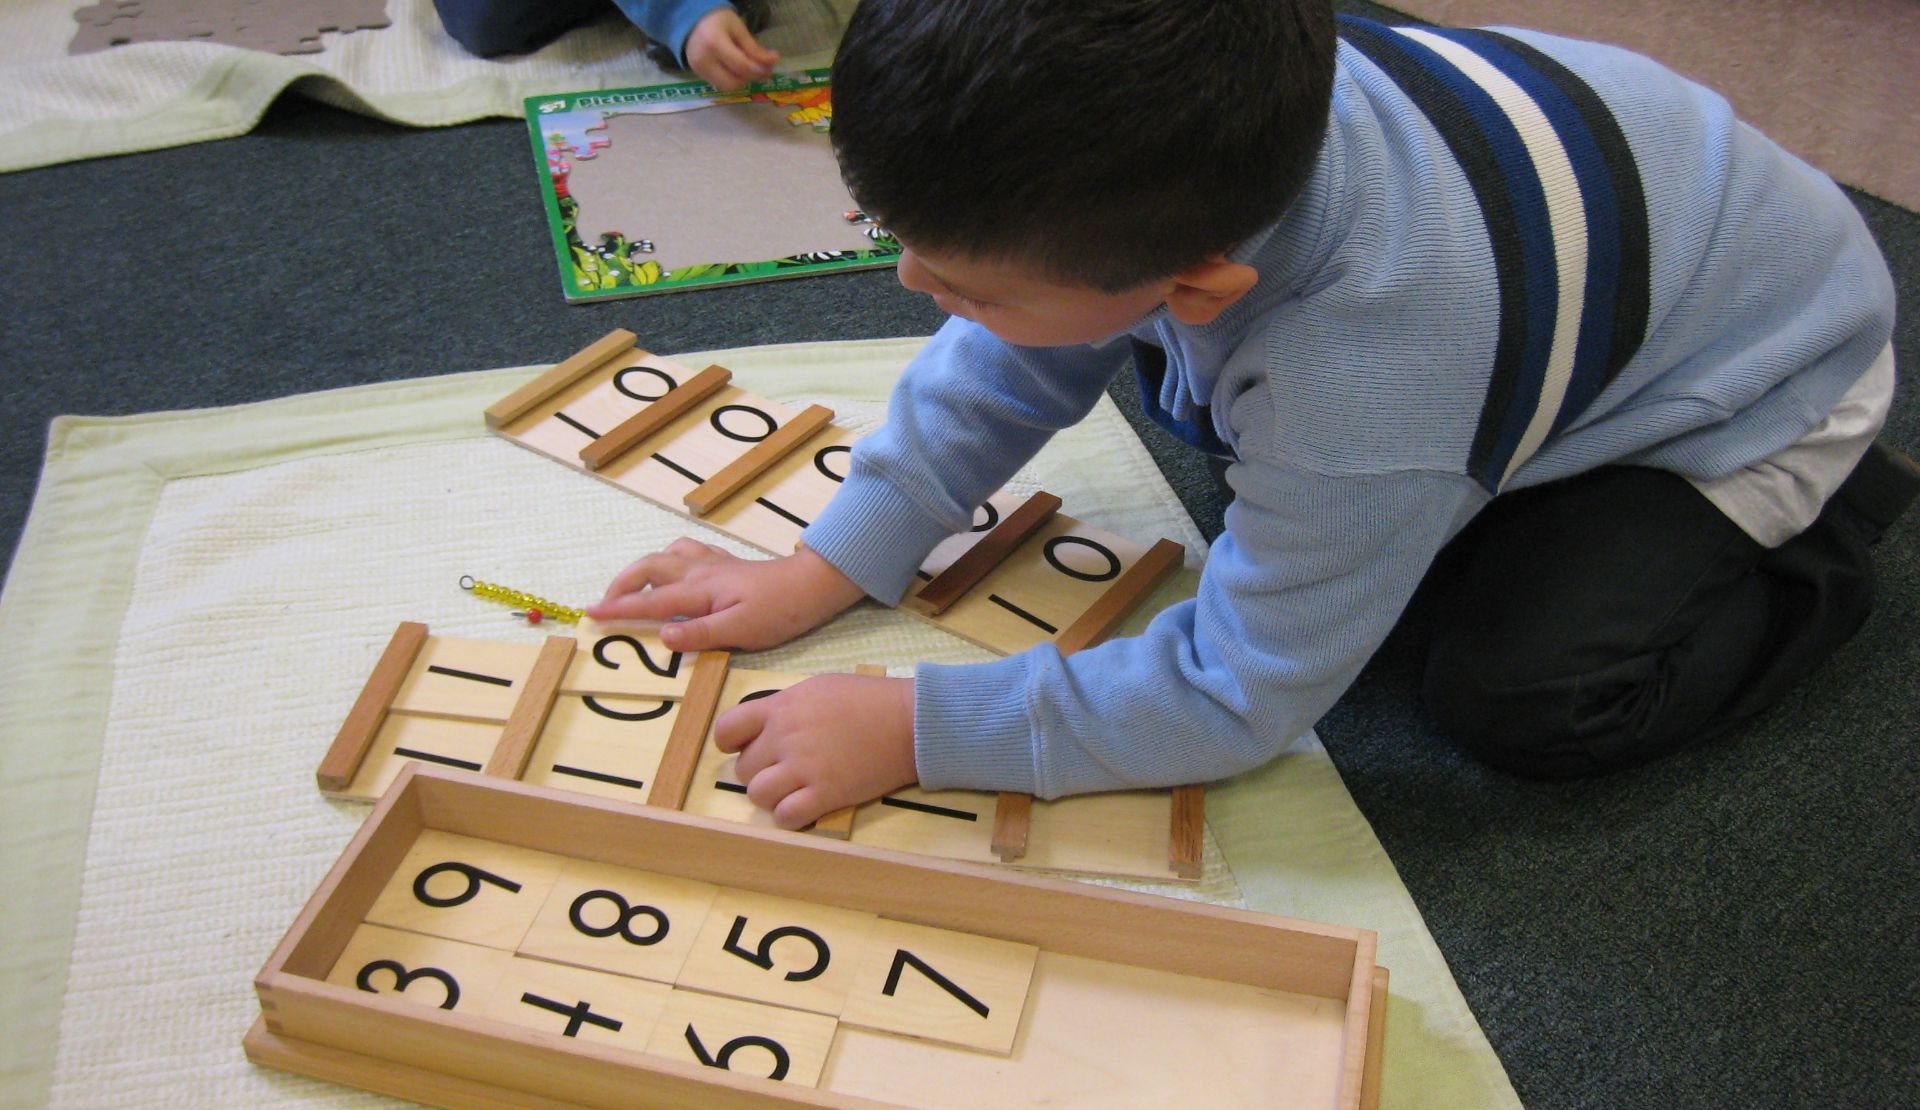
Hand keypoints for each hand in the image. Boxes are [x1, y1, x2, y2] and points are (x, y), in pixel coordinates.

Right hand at [586, 539, 864, 651]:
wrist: (813, 584)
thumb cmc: (781, 611)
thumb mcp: (741, 631)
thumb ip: (700, 634)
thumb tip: (663, 637)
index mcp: (699, 590)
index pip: (649, 602)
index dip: (618, 608)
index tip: (591, 613)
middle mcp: (700, 571)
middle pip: (649, 568)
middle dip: (622, 584)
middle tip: (604, 603)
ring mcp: (713, 563)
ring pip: (666, 555)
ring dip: (643, 568)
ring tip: (632, 587)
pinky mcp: (727, 563)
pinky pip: (688, 551)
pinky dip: (670, 558)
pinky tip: (673, 569)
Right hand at [684, 7, 778, 90]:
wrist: (693, 22)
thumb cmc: (718, 21)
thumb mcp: (738, 29)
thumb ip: (754, 48)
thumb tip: (773, 61)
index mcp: (714, 43)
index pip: (741, 66)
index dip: (760, 69)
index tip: (773, 64)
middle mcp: (704, 60)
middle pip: (734, 82)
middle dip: (751, 78)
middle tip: (764, 69)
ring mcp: (698, 70)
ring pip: (727, 87)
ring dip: (743, 80)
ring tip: (751, 68)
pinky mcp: (698, 75)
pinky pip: (720, 84)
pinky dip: (732, 79)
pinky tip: (738, 68)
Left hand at [717, 674, 916, 828]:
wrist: (910, 721)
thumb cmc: (869, 698)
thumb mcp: (818, 688)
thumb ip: (787, 707)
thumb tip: (767, 726)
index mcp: (781, 707)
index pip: (726, 729)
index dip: (732, 743)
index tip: (748, 746)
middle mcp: (784, 738)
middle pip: (743, 768)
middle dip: (760, 771)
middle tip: (784, 769)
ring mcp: (804, 768)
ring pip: (757, 795)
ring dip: (772, 796)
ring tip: (793, 790)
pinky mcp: (825, 795)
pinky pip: (786, 817)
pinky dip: (791, 815)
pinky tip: (807, 805)